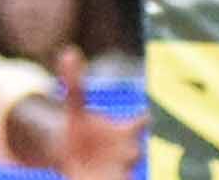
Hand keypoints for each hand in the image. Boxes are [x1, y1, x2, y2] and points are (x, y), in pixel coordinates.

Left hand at [25, 57, 140, 179]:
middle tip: (131, 151)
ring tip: (121, 175)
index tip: (149, 116)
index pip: (142, 122)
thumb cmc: (79, 129)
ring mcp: (122, 171)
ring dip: (126, 175)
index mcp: (125, 131)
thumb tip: (69, 51)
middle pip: (135, 151)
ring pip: (130, 174)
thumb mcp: (74, 107)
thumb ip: (75, 83)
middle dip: (134, 151)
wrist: (70, 156)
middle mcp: (129, 151)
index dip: (146, 119)